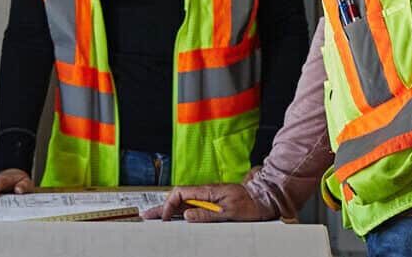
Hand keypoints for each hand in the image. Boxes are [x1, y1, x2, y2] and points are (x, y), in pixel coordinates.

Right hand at [140, 183, 275, 222]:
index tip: (166, 219)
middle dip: (162, 207)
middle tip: (147, 215)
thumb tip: (187, 215)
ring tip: (156, 217)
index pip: (180, 194)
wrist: (264, 199)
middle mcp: (205, 193)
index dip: (169, 206)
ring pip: (183, 203)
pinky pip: (192, 207)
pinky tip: (175, 217)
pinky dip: (180, 212)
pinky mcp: (213, 204)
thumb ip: (207, 214)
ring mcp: (208, 198)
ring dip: (169, 210)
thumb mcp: (230, 213)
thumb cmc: (251, 204)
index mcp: (208, 191)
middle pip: (178, 199)